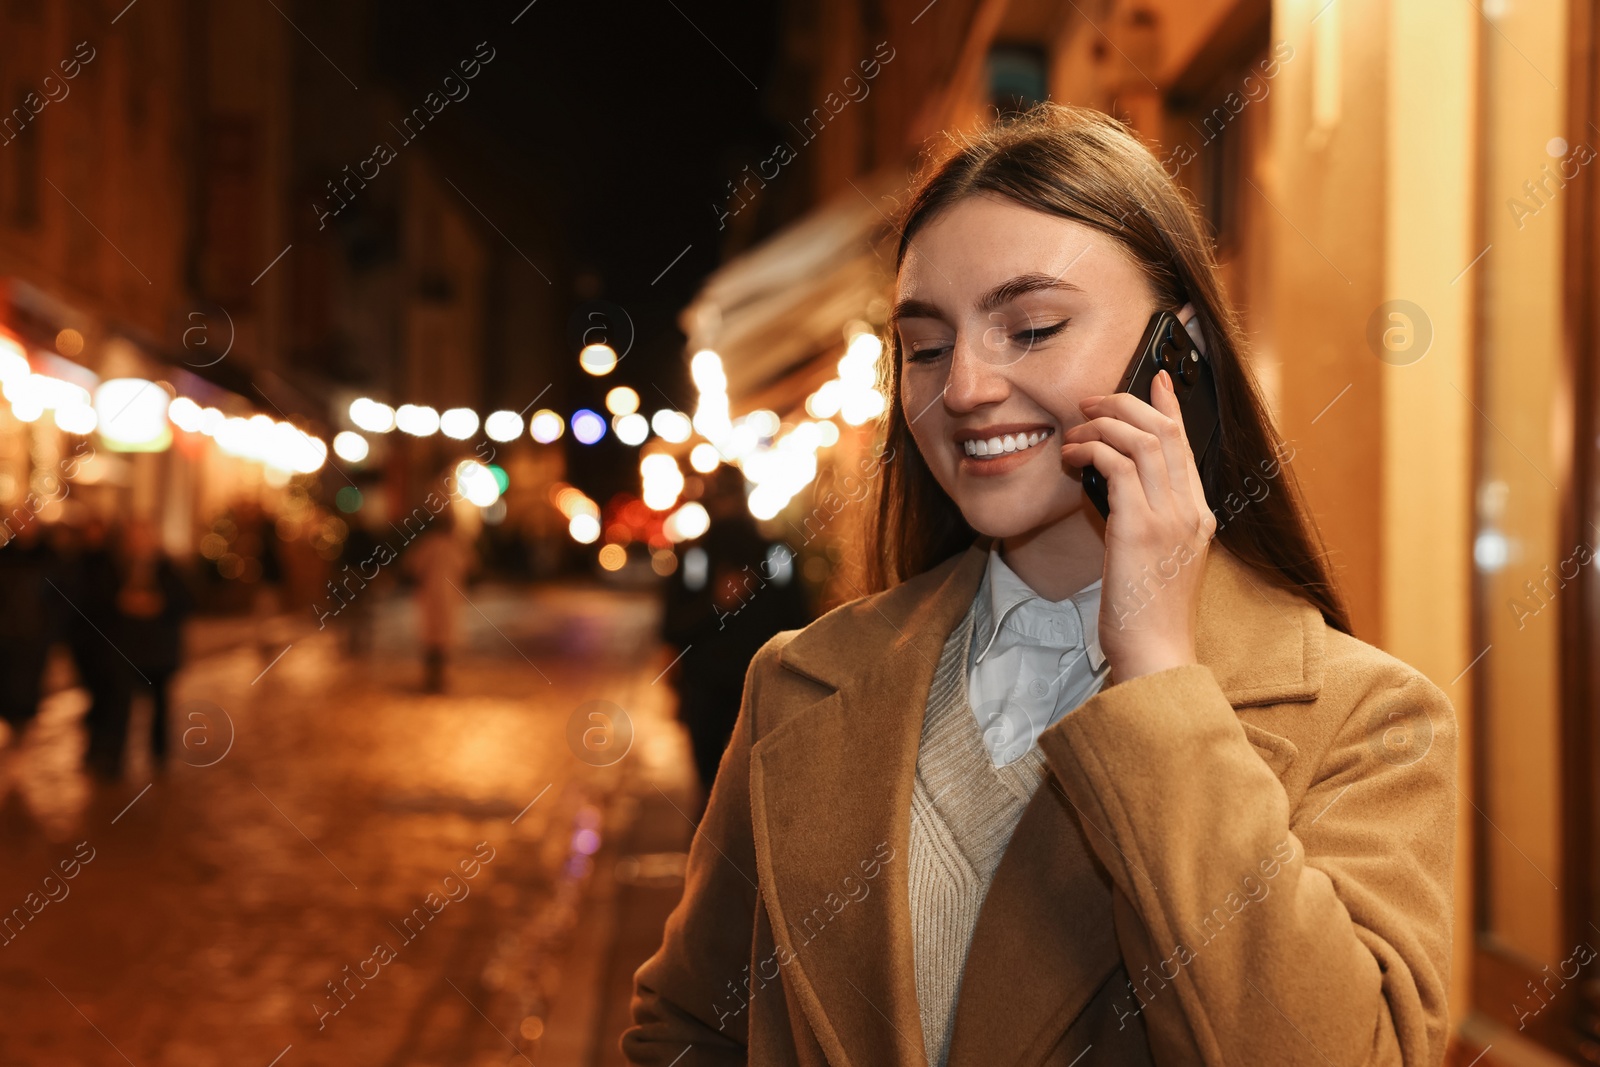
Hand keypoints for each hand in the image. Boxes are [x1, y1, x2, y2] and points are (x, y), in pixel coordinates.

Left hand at [1058, 369, 1216, 682]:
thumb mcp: (1152, 560)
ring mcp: (1168, 517)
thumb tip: (1110, 486)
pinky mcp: (1139, 527)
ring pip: (1140, 439)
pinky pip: (1115, 464)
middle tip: (1091, 401)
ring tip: (1074, 431)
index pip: (1186, 444)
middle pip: (1164, 430)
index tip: (1156, 380)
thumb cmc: (1145, 616)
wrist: (1155, 653)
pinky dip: (1091, 450)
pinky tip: (1071, 458)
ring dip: (1101, 425)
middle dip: (1125, 403)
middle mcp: (1190, 510)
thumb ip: (1142, 520)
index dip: (1169, 406)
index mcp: (1197, 517)